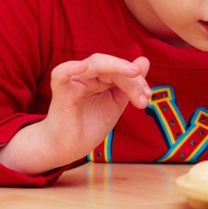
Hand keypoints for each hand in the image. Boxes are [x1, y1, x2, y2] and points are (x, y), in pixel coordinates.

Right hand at [0, 54, 150, 174]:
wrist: (69, 148)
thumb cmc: (90, 124)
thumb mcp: (116, 103)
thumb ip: (130, 83)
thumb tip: (144, 61)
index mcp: (100, 77)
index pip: (120, 69)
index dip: (137, 79)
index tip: (147, 97)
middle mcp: (87, 76)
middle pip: (111, 65)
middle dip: (132, 78)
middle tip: (145, 96)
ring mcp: (74, 83)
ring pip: (95, 64)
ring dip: (118, 68)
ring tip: (134, 74)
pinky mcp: (61, 94)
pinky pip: (60, 75)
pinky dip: (70, 68)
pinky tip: (83, 67)